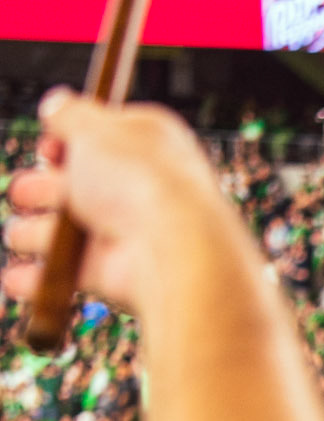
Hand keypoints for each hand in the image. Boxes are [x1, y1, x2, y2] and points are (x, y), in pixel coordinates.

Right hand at [3, 92, 226, 317]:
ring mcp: (132, 234)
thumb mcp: (94, 128)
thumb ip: (70, 114)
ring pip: (75, 232)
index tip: (48, 147)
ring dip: (37, 234)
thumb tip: (56, 104)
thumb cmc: (139, 180)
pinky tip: (16, 280)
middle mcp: (143, 188)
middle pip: (85, 187)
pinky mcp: (121, 275)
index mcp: (149, 144)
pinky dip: (42, 278)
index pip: (108, 137)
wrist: (175, 251)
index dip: (71, 140)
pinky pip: (74, 273)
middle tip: (21, 191)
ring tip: (14, 235)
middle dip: (46, 189)